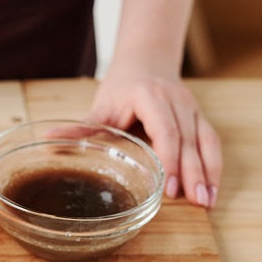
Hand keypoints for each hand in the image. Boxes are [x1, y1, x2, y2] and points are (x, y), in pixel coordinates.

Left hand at [86, 66, 221, 207]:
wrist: (146, 60)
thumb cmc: (122, 85)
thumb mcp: (101, 105)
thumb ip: (80, 126)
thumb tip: (48, 138)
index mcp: (150, 96)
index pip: (166, 130)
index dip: (169, 158)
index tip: (169, 185)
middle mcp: (176, 100)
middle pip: (188, 140)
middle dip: (193, 172)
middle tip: (194, 201)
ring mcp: (192, 108)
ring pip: (205, 141)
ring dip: (209, 172)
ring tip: (207, 201)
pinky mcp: (200, 117)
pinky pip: (211, 142)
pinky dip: (214, 166)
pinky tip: (212, 189)